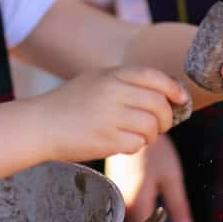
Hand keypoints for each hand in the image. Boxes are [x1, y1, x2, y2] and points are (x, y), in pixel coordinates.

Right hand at [36, 66, 187, 162]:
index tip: (181, 99)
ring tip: (138, 135)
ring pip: (152, 127)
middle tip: (160, 125)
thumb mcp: (97, 81)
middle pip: (159, 105)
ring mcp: (110, 116)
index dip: (173, 88)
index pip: (154, 77)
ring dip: (151, 135)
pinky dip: (135, 146)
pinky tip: (122, 143)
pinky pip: (137, 144)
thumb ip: (127, 83)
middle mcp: (113, 92)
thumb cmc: (71, 104)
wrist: (41, 125)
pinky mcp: (107, 140)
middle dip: (166, 118)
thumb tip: (167, 94)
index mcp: (112, 75)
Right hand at [106, 134, 190, 221]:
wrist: (130, 126)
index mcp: (137, 202)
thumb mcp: (171, 177)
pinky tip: (148, 201)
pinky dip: (137, 209)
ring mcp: (116, 194)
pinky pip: (125, 206)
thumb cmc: (154, 150)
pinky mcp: (114, 186)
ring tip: (160, 220)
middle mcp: (122, 202)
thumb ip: (178, 205)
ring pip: (129, 219)